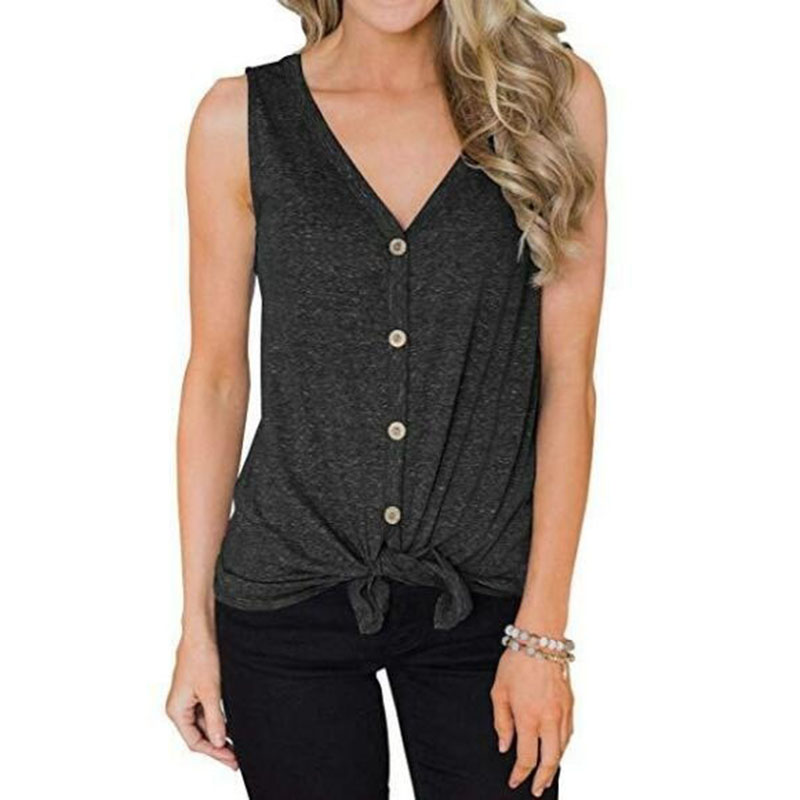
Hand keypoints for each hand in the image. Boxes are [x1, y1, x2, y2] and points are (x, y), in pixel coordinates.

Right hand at [165, 631, 237, 769]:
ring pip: (203, 725)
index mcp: (176, 710)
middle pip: (198, 735)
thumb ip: (215, 719)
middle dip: (217, 746)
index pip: (194, 742)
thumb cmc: (202, 656)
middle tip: (236, 757)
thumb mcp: (211, 691)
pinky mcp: (196, 691)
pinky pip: (206, 713)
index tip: (231, 759)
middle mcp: (179, 707)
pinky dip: (218, 721)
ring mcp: (187, 699)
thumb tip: (218, 742)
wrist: (202, 631)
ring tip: (236, 745)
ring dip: (218, 734)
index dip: (214, 753)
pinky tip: (231, 726)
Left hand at [490, 648, 572, 795]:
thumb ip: (502, 722)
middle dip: (543, 779)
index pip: (527, 757)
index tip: (515, 780)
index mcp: (528, 717)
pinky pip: (569, 733)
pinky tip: (558, 749)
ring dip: (555, 765)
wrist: (540, 640)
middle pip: (550, 760)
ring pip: (563, 748)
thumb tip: (505, 745)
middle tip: (538, 789)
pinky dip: (563, 746)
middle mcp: (549, 718)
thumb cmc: (517, 662)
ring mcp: (563, 712)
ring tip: (547, 775)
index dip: (520, 774)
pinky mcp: (570, 704)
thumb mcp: (499, 692)